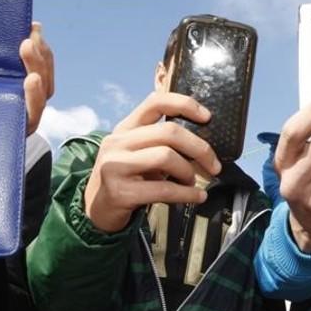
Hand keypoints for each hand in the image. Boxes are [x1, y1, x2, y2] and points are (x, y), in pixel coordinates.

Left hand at [0, 21, 57, 199]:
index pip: (18, 67)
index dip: (32, 48)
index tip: (31, 25)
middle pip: (36, 84)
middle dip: (41, 59)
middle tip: (31, 38)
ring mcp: (0, 132)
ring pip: (35, 107)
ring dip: (41, 81)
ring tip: (30, 60)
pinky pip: (21, 132)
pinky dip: (29, 109)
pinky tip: (27, 89)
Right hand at [83, 92, 221, 232]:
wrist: (96, 209)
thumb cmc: (126, 178)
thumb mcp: (137, 153)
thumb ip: (160, 142)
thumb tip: (202, 144)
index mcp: (125, 128)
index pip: (155, 102)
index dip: (185, 104)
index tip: (207, 117)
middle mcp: (117, 142)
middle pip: (169, 132)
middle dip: (199, 148)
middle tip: (214, 164)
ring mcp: (115, 166)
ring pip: (167, 157)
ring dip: (189, 172)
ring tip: (193, 182)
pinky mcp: (120, 192)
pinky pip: (163, 190)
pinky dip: (187, 194)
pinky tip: (197, 197)